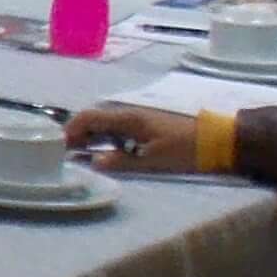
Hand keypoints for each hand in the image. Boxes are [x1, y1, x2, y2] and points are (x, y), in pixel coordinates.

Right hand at [63, 104, 197, 171]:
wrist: (216, 140)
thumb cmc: (185, 149)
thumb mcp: (152, 160)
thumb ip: (121, 161)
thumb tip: (93, 162)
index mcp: (128, 119)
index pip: (89, 117)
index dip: (71, 129)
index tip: (59, 146)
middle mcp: (130, 114)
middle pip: (93, 118)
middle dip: (76, 133)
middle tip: (65, 153)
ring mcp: (138, 118)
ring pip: (104, 123)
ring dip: (89, 135)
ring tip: (80, 154)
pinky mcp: (145, 125)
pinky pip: (116, 127)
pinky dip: (103, 137)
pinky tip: (103, 150)